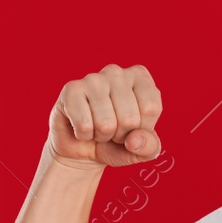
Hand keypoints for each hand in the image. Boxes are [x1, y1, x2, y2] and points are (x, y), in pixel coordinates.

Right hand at [47, 63, 163, 168]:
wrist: (84, 150)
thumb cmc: (117, 143)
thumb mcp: (143, 149)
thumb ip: (150, 146)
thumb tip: (134, 140)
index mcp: (140, 77)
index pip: (151, 108)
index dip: (142, 129)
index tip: (132, 127)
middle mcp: (117, 72)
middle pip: (129, 118)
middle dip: (121, 135)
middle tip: (112, 129)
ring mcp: (92, 78)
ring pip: (106, 124)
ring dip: (102, 136)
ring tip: (97, 128)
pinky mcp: (71, 90)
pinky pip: (84, 126)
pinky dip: (84, 135)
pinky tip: (82, 126)